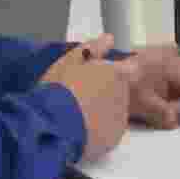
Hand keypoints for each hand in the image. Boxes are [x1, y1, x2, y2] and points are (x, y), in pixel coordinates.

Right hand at [46, 45, 128, 161]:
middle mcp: (123, 95)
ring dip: (101, 112)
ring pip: (114, 111)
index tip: (91, 80)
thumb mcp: (69, 61)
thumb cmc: (58, 90)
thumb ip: (93, 48)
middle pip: (118, 91)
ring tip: (76, 115)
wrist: (53, 126)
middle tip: (79, 97)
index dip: (108, 75)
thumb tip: (109, 38)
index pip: (126, 69)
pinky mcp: (114, 139)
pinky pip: (108, 132)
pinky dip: (99, 131)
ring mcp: (120, 118)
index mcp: (115, 73)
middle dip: (104, 93)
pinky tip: (80, 129)